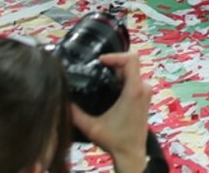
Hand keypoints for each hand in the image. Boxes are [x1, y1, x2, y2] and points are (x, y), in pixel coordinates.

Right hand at [68, 50, 152, 172]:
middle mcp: (143, 88)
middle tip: (95, 69)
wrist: (131, 153)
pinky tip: (107, 86)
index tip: (99, 60)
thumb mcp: (91, 127)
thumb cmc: (114, 140)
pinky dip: (121, 79)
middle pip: (130, 64)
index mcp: (134, 90)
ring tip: (98, 76)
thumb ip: (75, 114)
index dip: (115, 56)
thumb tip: (62, 100)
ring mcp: (145, 92)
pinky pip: (134, 80)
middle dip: (112, 64)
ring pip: (132, 72)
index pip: (131, 59)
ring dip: (116, 72)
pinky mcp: (144, 97)